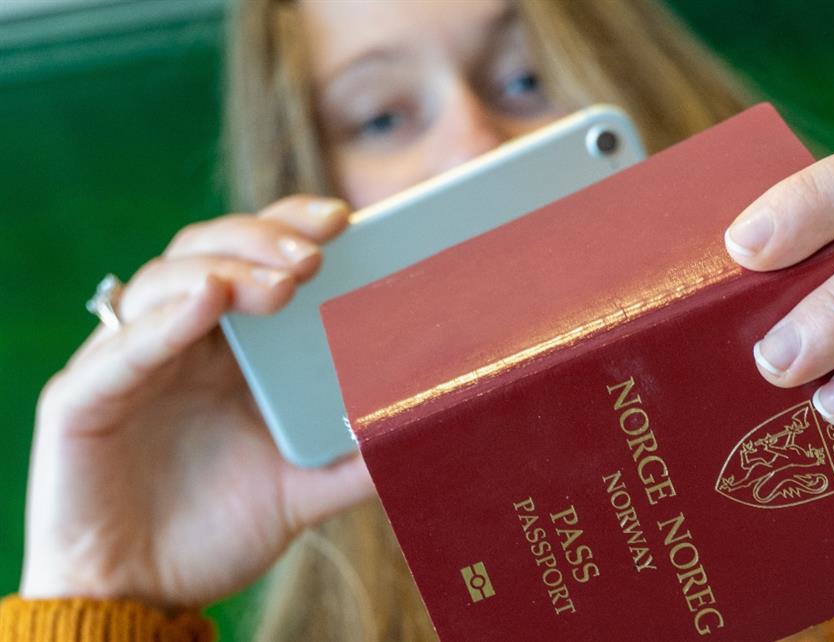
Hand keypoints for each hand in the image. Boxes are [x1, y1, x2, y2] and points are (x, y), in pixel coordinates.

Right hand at [22, 196, 373, 608]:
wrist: (141, 599)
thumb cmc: (217, 532)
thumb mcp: (302, 489)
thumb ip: (356, 460)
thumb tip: (424, 431)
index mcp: (229, 348)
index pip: (254, 259)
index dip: (290, 227)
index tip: (345, 219)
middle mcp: (177, 340)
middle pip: (208, 250)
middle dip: (263, 240)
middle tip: (318, 254)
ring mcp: (128, 363)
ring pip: (163, 283)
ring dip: (225, 270)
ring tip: (282, 283)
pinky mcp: (81, 399)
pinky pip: (122, 350)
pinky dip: (164, 322)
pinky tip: (208, 301)